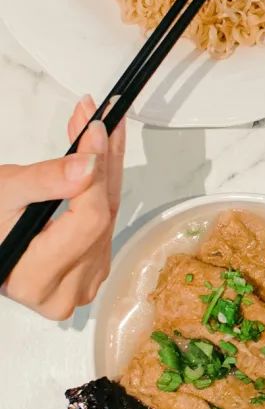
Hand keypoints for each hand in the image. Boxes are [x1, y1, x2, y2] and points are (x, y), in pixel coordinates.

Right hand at [0, 97, 125, 319]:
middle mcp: (66, 292)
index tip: (95, 127)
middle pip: (103, 217)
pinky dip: (103, 186)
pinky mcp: (92, 269)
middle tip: (103, 117)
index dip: (95, 170)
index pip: (87, 221)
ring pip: (110, 216)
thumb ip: (45, 181)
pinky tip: (99, 158)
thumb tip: (89, 165)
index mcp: (35, 281)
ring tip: (97, 129)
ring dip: (107, 167)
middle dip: (103, 160)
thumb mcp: (4, 193)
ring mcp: (83, 283)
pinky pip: (107, 221)